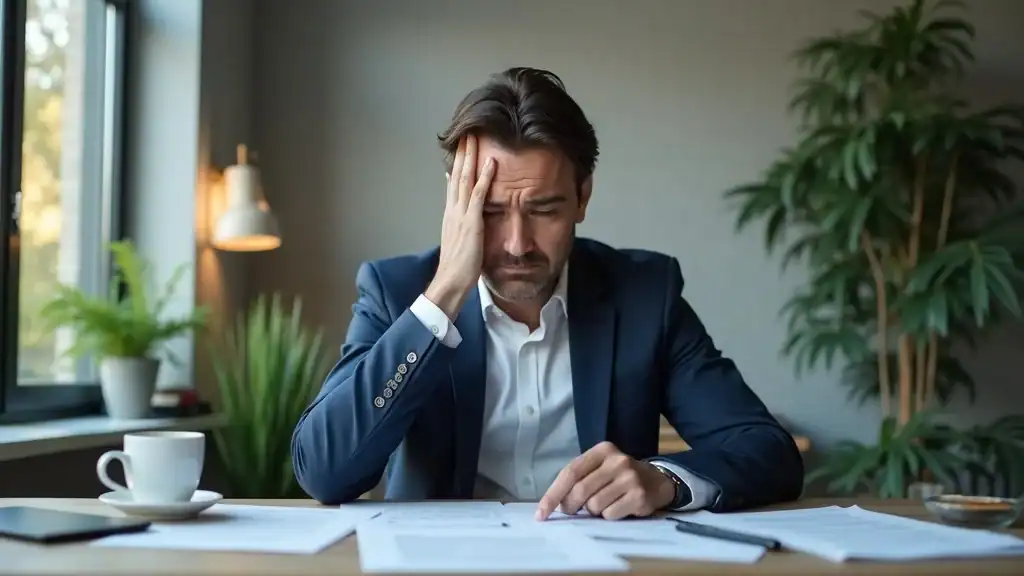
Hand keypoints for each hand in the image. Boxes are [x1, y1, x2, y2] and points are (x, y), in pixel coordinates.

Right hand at [425, 134, 495, 318]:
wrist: (450, 281)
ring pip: (465, 178)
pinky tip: (491, 162)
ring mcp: (461, 214)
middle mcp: (453, 210)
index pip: (453, 181)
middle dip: (463, 152)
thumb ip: (460, 223)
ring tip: (475, 137)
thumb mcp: (458, 239)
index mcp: (451, 213)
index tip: (462, 145)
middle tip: (467, 131)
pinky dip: (485, 177)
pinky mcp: (471, 222)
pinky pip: (478, 195)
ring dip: (471, 156)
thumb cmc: (458, 266)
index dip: (458, 162)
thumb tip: (462, 212)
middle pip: (457, 174)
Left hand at [535, 441, 675, 520]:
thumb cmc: (618, 477)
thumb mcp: (600, 468)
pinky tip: (619, 507)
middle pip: (580, 490)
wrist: (657, 481)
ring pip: (594, 505)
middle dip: (571, 506)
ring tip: (605, 503)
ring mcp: (630, 478)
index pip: (571, 472)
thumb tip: (554, 504)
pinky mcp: (639, 496)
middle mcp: (617, 460)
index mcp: (602, 450)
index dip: (553, 494)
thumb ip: (579, 479)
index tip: (541, 514)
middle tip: (572, 510)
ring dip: (594, 511)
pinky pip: (610, 515)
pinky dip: (609, 516)